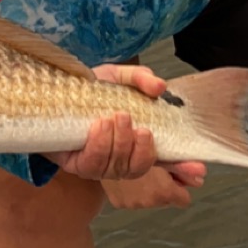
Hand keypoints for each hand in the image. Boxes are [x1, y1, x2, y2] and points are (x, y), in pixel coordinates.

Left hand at [53, 62, 206, 187]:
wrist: (49, 91)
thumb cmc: (86, 88)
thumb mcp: (117, 77)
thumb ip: (140, 79)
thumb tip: (160, 87)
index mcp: (135, 139)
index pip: (164, 160)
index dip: (181, 168)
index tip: (197, 170)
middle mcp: (119, 156)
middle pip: (140, 169)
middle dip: (142, 151)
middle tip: (138, 126)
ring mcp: (98, 164)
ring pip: (117, 168)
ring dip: (120, 144)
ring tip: (116, 118)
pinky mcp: (75, 165)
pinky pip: (92, 165)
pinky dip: (100, 145)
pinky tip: (99, 127)